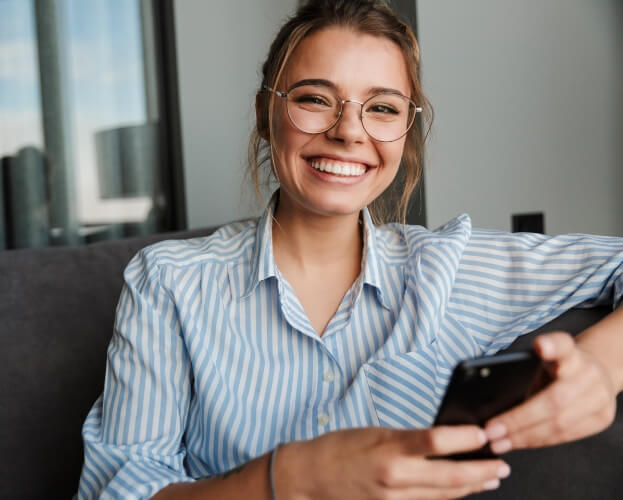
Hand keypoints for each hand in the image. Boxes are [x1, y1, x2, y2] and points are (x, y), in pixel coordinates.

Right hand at [274, 426, 510, 499]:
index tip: (484, 433)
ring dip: (472, 487)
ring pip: (443, 495)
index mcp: (389, 448)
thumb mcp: (375, 431)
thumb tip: (444, 437)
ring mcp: (394, 497)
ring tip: (492, 478)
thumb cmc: (339, 447)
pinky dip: (449, 496)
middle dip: (481, 472)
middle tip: (502, 465)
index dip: (465, 439)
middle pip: (449, 477)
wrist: (311, 476)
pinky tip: (462, 490)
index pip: (436, 441)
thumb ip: (408, 438)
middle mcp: (394, 475)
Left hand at [485, 332, 616, 453]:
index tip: (541, 346)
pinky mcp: (602, 419)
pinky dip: (537, 441)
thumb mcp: (543, 360)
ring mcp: (599, 397)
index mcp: (571, 352)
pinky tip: (518, 443)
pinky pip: (566, 436)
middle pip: (554, 399)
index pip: (563, 345)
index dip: (553, 346)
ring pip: (559, 424)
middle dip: (518, 419)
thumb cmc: (558, 368)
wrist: (596, 373)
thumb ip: (524, 371)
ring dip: (524, 437)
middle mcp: (589, 372)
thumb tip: (488, 398)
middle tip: (491, 430)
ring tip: (499, 442)